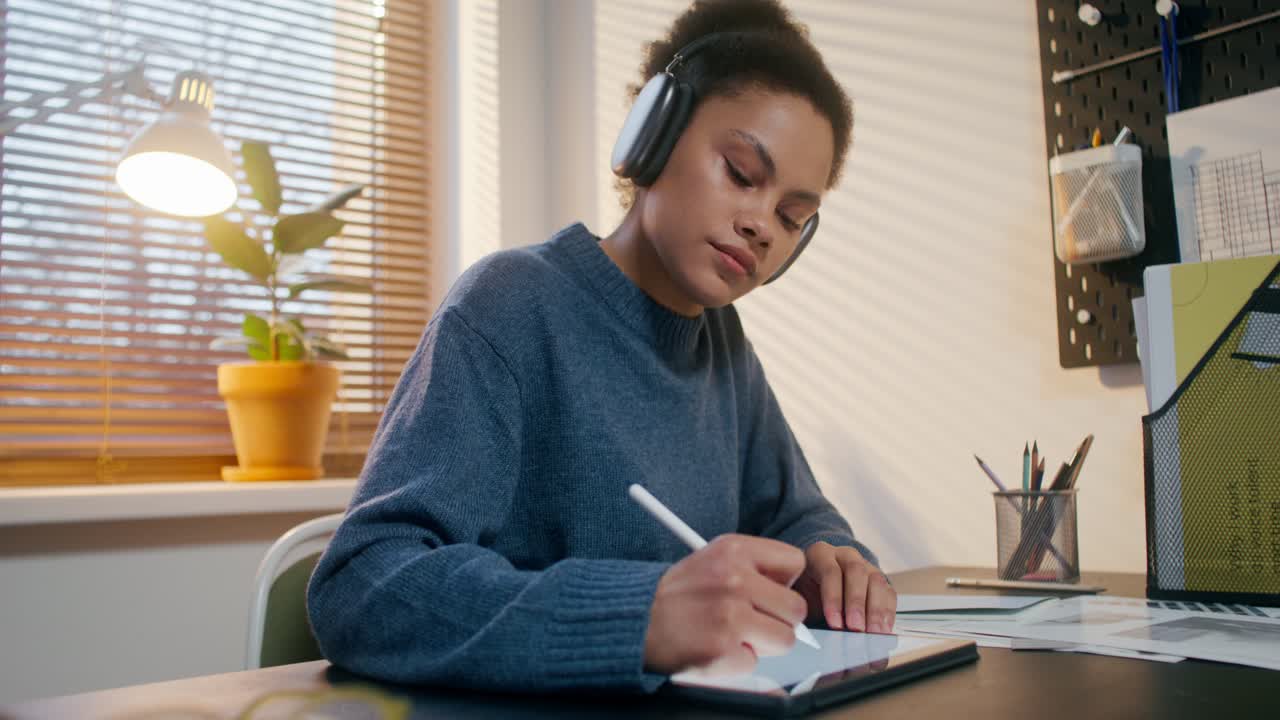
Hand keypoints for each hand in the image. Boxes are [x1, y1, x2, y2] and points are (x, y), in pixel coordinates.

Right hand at [644, 534, 807, 675]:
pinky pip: (754, 662)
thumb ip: (753, 570)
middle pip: (796, 608)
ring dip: (762, 644)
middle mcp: (734, 579)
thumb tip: (792, 595)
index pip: (793, 562)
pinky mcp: (722, 649)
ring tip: (733, 634)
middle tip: (753, 621)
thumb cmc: (678, 595)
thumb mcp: (712, 561)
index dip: (785, 582)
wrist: (636, 620)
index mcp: (733, 549)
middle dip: (779, 620)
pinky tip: (714, 647)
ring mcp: (729, 615)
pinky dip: (737, 661)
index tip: (769, 591)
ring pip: (785, 639)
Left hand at [795, 542, 896, 633]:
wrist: (816, 582)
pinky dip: (887, 613)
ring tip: (872, 633)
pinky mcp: (879, 581)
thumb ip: (803, 608)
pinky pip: (888, 593)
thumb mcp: (798, 596)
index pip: (830, 571)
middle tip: (856, 628)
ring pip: (876, 581)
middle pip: (856, 572)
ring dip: (876, 610)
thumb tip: (810, 635)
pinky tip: (883, 630)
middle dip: (856, 602)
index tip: (835, 623)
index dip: (833, 598)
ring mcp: (865, 565)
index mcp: (820, 554)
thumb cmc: (805, 591)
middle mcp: (845, 556)